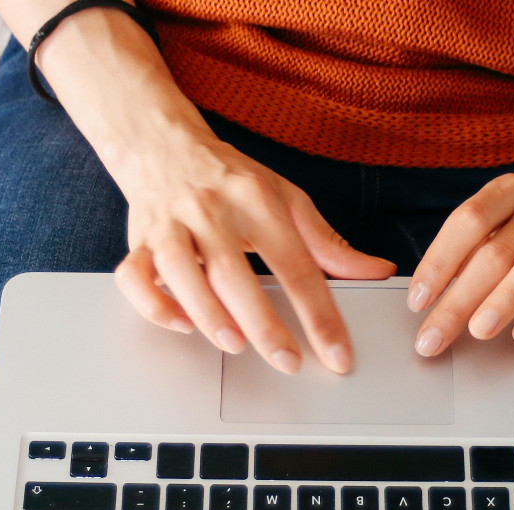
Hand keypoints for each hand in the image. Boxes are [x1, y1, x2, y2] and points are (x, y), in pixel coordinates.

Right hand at [112, 128, 394, 374]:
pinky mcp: (138, 242)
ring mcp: (170, 226)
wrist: (163, 143)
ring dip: (207, 314)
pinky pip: (135, 278)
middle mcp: (211, 211)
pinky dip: (155, 306)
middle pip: (236, 274)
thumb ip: (329, 243)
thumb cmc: (230, 179)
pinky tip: (181, 324)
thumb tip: (378, 271)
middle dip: (265, 325)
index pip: (297, 266)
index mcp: (257, 201)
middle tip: (289, 362)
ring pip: (181, 274)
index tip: (337, 355)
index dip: (320, 316)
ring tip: (235, 346)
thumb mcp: (286, 200)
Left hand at [407, 161, 513, 355]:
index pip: (468, 221)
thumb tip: (431, 294)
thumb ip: (473, 245)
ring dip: (504, 299)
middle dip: (459, 300)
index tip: (418, 301)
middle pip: (497, 251)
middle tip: (434, 337)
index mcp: (511, 190)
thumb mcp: (506, 210)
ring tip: (477, 331)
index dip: (439, 262)